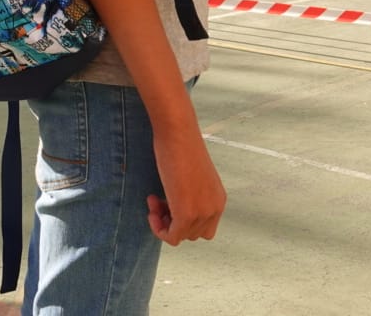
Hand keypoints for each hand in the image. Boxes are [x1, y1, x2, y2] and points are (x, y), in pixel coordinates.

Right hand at [148, 129, 225, 244]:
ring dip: (164, 222)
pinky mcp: (187, 214)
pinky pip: (172, 237)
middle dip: (172, 220)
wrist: (177, 133)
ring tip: (153, 199)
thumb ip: (190, 193)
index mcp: (218, 199)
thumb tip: (175, 203)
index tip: (166, 200)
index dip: (182, 218)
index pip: (203, 226)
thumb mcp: (191, 175)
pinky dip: (159, 230)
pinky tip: (151, 211)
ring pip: (182, 236)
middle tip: (156, 199)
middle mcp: (215, 208)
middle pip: (193, 233)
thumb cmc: (180, 145)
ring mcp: (202, 213)